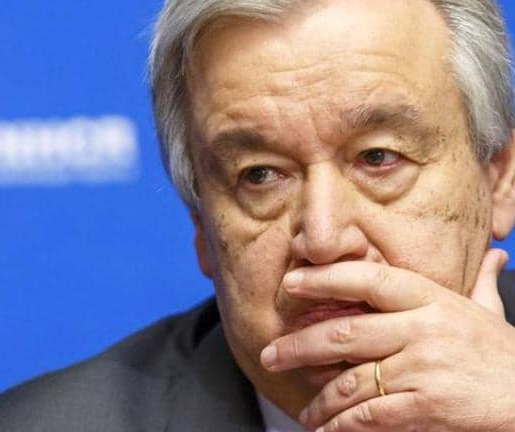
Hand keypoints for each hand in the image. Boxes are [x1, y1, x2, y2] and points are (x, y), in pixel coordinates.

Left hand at [259, 249, 514, 430]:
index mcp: (431, 299)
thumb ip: (480, 283)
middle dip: (298, 346)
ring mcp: (423, 367)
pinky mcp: (427, 405)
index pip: (368, 280)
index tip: (290, 284)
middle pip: (344, 333)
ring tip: (304, 410)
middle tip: (270, 355)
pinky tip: (327, 430)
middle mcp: (423, 328)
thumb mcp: (489, 312)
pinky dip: (342, 425)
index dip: (324, 278)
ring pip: (351, 380)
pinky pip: (370, 415)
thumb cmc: (504, 355)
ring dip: (319, 399)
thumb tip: (496, 255)